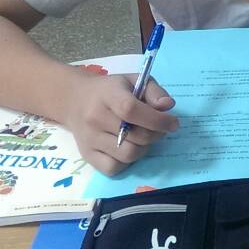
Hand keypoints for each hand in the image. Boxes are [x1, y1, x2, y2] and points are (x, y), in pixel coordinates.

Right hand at [62, 71, 177, 175]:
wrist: (76, 100)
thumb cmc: (110, 90)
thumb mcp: (133, 80)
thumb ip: (154, 91)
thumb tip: (168, 106)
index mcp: (108, 95)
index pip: (132, 110)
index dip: (157, 119)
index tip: (173, 123)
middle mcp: (95, 119)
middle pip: (135, 136)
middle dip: (155, 134)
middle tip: (159, 129)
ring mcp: (90, 139)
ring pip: (127, 155)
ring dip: (143, 149)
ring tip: (142, 138)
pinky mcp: (87, 155)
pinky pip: (113, 168)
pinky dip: (126, 162)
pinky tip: (127, 148)